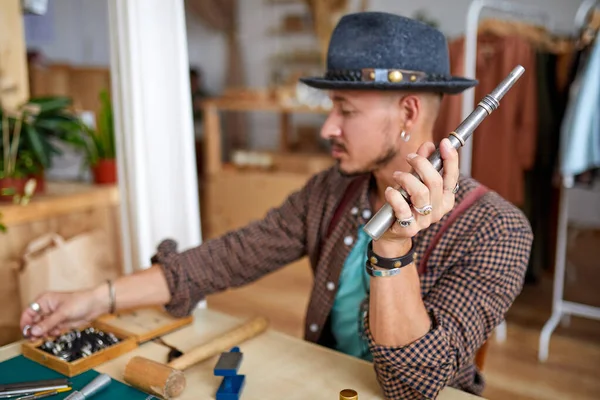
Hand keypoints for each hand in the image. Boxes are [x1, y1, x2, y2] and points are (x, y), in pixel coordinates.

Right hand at [20, 285, 108, 339]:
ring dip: (43, 333)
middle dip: (35, 330)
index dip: (25, 323)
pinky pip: (50, 330)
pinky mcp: (60, 322)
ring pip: (42, 328)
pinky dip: (52, 333)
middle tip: (36, 338)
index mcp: (44, 301)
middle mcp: (47, 308)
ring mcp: (53, 316)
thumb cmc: (81, 301)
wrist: (96, 305)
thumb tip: (34, 331)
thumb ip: (48, 323)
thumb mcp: (63, 313)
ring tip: (48, 335)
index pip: (28, 312)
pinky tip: (57, 332)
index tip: (26, 332)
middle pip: (34, 322)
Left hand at [376, 139, 458, 255]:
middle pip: (435, 182)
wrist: (393, 232)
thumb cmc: (405, 203)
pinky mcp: (409, 229)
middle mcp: (438, 210)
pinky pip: (403, 209)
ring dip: (406, 179)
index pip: (452, 177)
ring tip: (397, 175)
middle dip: (421, 164)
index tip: (443, 142)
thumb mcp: (414, 181)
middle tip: (410, 157)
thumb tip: (429, 146)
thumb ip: (423, 164)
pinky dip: (394, 196)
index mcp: (445, 198)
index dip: (450, 159)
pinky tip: (390, 191)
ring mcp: (424, 220)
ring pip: (420, 193)